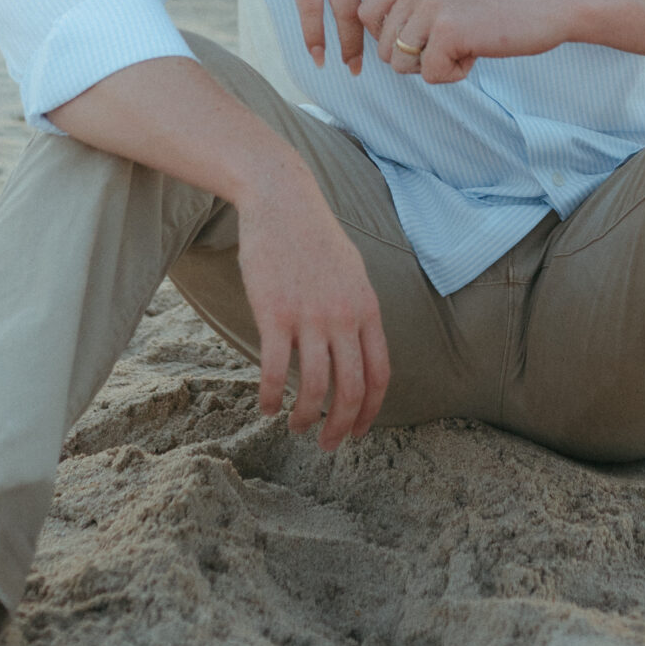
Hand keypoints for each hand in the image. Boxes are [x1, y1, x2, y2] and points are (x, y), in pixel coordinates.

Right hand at [234, 166, 390, 446]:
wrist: (282, 200)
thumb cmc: (313, 235)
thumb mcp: (352, 271)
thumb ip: (358, 309)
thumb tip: (360, 342)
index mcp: (367, 309)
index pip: (380, 373)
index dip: (371, 410)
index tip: (359, 431)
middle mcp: (344, 317)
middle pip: (352, 387)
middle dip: (342, 424)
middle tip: (330, 445)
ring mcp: (310, 316)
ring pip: (314, 385)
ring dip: (307, 416)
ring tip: (297, 428)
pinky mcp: (274, 313)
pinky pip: (274, 369)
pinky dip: (270, 396)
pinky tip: (264, 407)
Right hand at [256, 0, 413, 72]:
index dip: (414, 15)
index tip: (417, 39)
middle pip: (383, 4)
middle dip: (388, 37)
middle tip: (391, 64)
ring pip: (348, 14)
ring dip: (350, 47)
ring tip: (353, 69)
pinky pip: (311, 10)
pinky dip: (314, 39)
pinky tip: (318, 58)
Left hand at [361, 0, 566, 84]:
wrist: (546, 4)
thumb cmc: (498, 2)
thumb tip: (371, 27)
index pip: (366, 13)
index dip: (390, 37)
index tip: (423, 36)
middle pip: (383, 47)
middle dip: (415, 58)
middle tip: (452, 43)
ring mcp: (432, 5)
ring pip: (400, 64)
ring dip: (434, 66)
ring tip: (465, 45)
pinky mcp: (449, 30)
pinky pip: (429, 74)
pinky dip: (453, 74)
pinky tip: (476, 53)